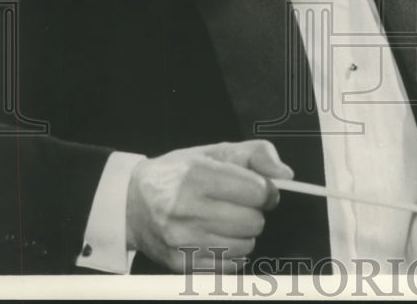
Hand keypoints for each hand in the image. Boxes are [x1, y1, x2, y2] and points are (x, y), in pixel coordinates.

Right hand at [126, 139, 292, 272]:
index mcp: (195, 175)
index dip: (266, 190)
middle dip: (254, 212)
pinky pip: (229, 265)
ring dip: (244, 234)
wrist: (131, 202)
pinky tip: (218, 237)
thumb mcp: (214, 151)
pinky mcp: (180, 264)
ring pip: (245, 246)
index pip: (256, 192)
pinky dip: (231, 252)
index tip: (259, 189)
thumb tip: (285, 175)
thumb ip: (255, 154)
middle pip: (253, 221)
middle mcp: (185, 209)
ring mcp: (181, 240)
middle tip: (238, 205)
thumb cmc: (178, 173)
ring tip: (227, 220)